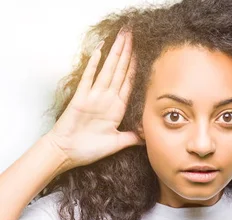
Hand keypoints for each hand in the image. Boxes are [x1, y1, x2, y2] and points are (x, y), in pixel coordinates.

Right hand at [47, 28, 141, 168]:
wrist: (66, 153)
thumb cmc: (88, 149)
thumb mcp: (117, 143)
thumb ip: (132, 137)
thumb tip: (147, 136)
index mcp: (117, 108)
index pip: (129, 82)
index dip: (136, 67)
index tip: (143, 52)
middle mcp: (107, 99)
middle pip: (120, 71)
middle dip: (127, 53)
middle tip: (132, 35)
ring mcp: (94, 97)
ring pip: (108, 71)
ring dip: (115, 54)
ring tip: (122, 38)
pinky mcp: (81, 98)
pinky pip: (88, 79)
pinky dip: (93, 65)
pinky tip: (99, 52)